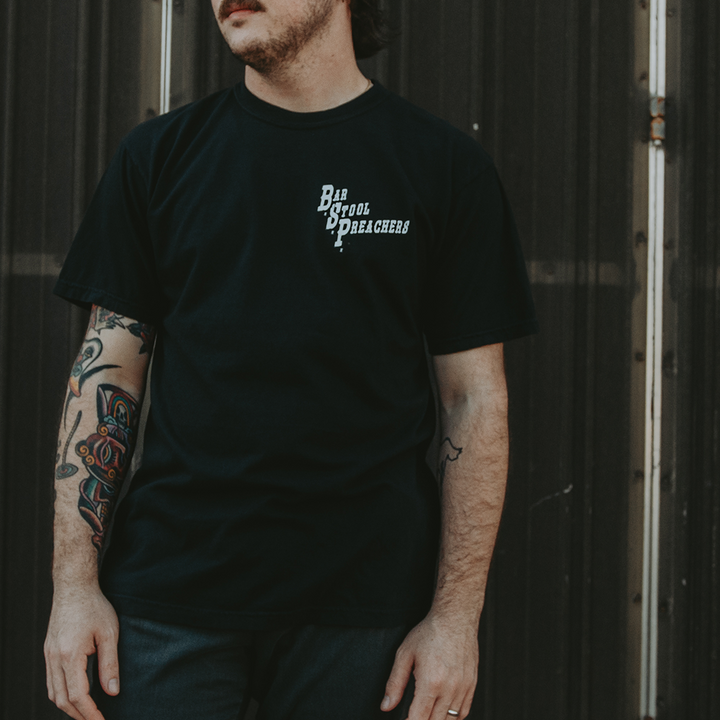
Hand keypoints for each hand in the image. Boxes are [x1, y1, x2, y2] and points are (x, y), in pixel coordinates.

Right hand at [44, 587, 119, 719]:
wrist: (74, 587)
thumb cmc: (94, 606)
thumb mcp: (109, 633)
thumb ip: (110, 664)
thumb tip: (113, 691)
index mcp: (70, 655)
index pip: (78, 696)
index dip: (90, 713)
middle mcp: (55, 658)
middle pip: (62, 699)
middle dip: (79, 715)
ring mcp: (49, 655)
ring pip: (54, 693)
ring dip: (69, 707)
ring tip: (87, 713)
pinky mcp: (49, 651)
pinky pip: (52, 681)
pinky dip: (62, 694)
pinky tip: (75, 695)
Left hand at [381, 612, 478, 719]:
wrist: (455, 618)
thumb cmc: (430, 632)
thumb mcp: (405, 654)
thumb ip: (395, 682)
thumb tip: (386, 706)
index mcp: (430, 682)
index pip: (418, 719)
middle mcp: (449, 689)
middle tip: (412, 714)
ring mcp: (463, 688)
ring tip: (425, 712)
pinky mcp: (472, 685)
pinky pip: (463, 712)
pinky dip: (452, 717)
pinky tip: (442, 711)